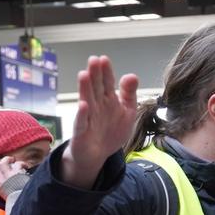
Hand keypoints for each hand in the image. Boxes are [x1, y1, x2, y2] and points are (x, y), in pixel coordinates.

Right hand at [0, 156, 27, 197]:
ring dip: (8, 159)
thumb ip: (4, 185)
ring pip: (3, 162)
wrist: (26, 202)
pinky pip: (17, 164)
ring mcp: (9, 177)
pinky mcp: (17, 174)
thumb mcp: (8, 194)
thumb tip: (2, 176)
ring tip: (13, 159)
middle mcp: (2, 181)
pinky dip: (21, 164)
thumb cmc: (19, 198)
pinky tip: (25, 166)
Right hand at [62, 55, 139, 189]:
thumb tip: (132, 75)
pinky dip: (82, 114)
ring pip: (86, 100)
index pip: (107, 83)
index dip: (106, 72)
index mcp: (108, 100)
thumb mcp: (126, 112)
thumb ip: (129, 94)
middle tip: (93, 60)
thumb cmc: (111, 131)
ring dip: (85, 88)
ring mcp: (88, 117)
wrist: (98, 154)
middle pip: (95, 88)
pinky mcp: (81, 131)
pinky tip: (84, 105)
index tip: (104, 59)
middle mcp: (96, 105)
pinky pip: (81, 122)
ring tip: (84, 74)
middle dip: (95, 75)